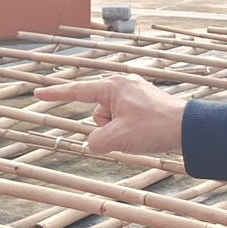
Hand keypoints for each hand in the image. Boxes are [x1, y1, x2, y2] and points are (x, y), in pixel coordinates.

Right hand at [32, 74, 185, 153]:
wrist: (189, 129)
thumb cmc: (154, 128)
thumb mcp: (116, 139)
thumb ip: (95, 141)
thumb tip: (95, 142)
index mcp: (113, 86)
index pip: (77, 91)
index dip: (55, 94)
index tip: (38, 94)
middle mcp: (123, 86)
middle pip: (97, 112)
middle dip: (106, 128)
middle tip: (129, 132)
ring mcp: (136, 95)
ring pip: (111, 120)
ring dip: (118, 131)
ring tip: (140, 134)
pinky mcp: (145, 105)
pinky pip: (125, 122)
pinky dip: (129, 132)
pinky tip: (145, 135)